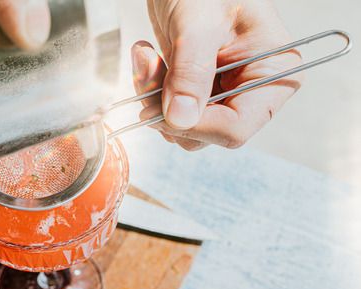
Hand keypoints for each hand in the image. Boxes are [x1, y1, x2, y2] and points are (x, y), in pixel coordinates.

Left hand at [132, 0, 301, 149]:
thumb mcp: (198, 25)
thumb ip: (191, 73)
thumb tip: (181, 118)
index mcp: (274, 73)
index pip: (237, 127)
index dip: (197, 127)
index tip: (163, 112)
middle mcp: (252, 88)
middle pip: (206, 132)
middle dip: (168, 109)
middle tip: (147, 73)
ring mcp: (223, 90)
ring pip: (181, 124)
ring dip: (153, 96)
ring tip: (145, 56)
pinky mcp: (196, 89)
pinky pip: (168, 109)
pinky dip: (149, 88)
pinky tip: (146, 57)